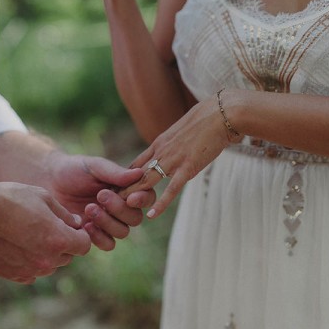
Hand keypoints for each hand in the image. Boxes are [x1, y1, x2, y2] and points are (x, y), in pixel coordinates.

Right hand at [0, 182, 91, 283]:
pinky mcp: (14, 276)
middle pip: (68, 256)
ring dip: (47, 254)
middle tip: (47, 226)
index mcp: (59, 239)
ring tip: (29, 234)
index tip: (69, 226)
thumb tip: (76, 224)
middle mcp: (47, 260)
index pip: (84, 245)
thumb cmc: (9, 200)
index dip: (79, 234)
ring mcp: (30, 270)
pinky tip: (18, 245)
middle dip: (63, 243)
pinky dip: (30, 262)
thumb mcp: (42, 197)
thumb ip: (63, 214)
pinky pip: (32, 272)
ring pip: (50, 265)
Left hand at [46, 152, 155, 250]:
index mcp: (126, 189)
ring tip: (89, 208)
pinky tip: (84, 225)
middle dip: (119, 209)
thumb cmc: (73, 169)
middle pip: (135, 218)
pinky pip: (108, 244)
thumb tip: (140, 174)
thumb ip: (115, 173)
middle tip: (100, 195)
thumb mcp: (94, 167)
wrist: (49, 182)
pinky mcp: (94, 235)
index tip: (130, 197)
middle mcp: (121, 207)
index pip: (146, 197)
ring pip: (123, 232)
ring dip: (108, 222)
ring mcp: (109, 223)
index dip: (142, 199)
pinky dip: (99, 237)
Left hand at [119, 94, 242, 218]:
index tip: (113, 189)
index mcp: (159, 143)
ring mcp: (173, 159)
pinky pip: (171, 189)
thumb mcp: (182, 131)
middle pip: (135, 173)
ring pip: (147, 180)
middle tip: (106, 202)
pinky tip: (151, 214)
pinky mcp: (188, 167)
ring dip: (132, 195)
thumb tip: (173, 149)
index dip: (123, 177)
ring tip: (119, 207)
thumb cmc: (207, 119)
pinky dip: (161, 203)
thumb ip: (174, 143)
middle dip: (121, 188)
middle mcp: (161, 151)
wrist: (222, 113)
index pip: (136, 164)